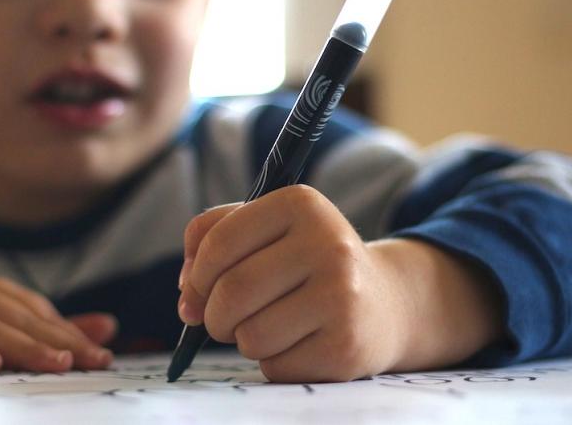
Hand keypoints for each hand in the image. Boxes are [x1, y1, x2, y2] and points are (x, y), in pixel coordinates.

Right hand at [0, 278, 116, 372]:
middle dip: (53, 343)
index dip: (72, 336)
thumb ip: (56, 337)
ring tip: (50, 363)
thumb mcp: (12, 346)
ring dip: (18, 346)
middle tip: (82, 363)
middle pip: (16, 319)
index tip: (102, 358)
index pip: (40, 314)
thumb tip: (109, 327)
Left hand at [177, 185, 501, 381]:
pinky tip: (299, 343)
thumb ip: (212, 240)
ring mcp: (341, 297)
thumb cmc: (307, 263)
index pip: (218, 243)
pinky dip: (274, 362)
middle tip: (222, 320)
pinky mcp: (345, 346)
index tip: (198, 289)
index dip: (195, 275)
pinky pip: (275, 366)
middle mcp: (328, 244)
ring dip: (244, 340)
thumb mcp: (267, 229)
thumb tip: (187, 298)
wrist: (385, 303)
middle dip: (213, 315)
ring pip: (249, 335)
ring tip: (269, 327)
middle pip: (231, 292)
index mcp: (301, 204)